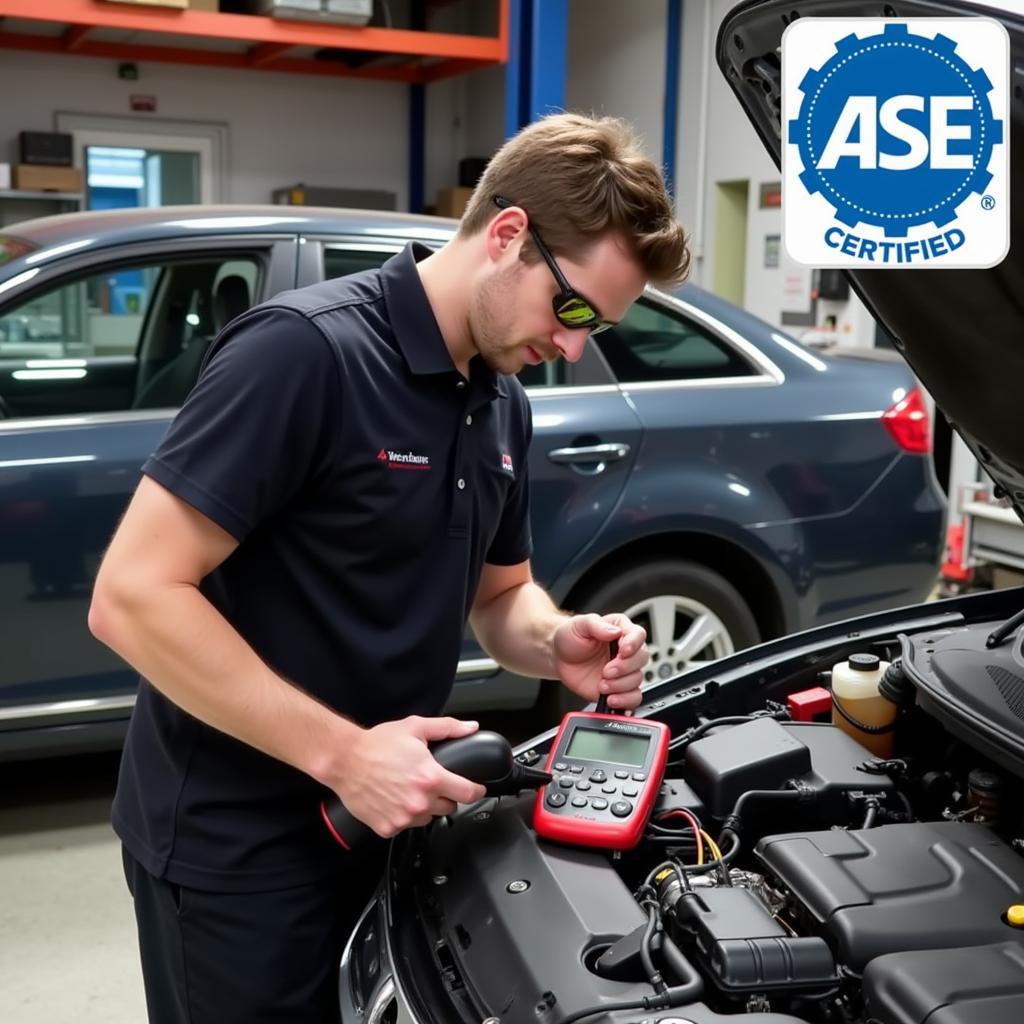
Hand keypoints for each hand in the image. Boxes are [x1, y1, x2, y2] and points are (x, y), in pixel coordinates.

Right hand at [331, 716, 487, 838]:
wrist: (344, 760)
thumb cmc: (377, 744)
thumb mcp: (415, 728)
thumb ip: (447, 728)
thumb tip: (470, 727)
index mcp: (431, 778)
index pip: (468, 793)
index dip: (476, 790)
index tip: (477, 789)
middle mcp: (419, 802)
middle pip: (449, 807)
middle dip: (445, 795)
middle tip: (430, 781)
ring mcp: (403, 818)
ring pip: (428, 818)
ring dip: (425, 807)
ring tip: (408, 789)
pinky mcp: (388, 828)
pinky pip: (405, 825)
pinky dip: (403, 815)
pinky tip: (394, 800)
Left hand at [553, 613, 648, 710]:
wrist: (558, 657)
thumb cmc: (570, 637)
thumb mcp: (580, 624)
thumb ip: (596, 624)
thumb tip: (614, 632)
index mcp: (620, 630)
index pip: (638, 634)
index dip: (633, 644)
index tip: (623, 651)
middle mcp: (625, 651)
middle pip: (642, 658)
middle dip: (624, 667)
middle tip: (606, 671)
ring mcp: (623, 671)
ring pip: (637, 680)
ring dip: (620, 685)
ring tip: (602, 684)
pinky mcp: (618, 688)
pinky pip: (633, 698)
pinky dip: (625, 701)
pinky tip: (611, 698)